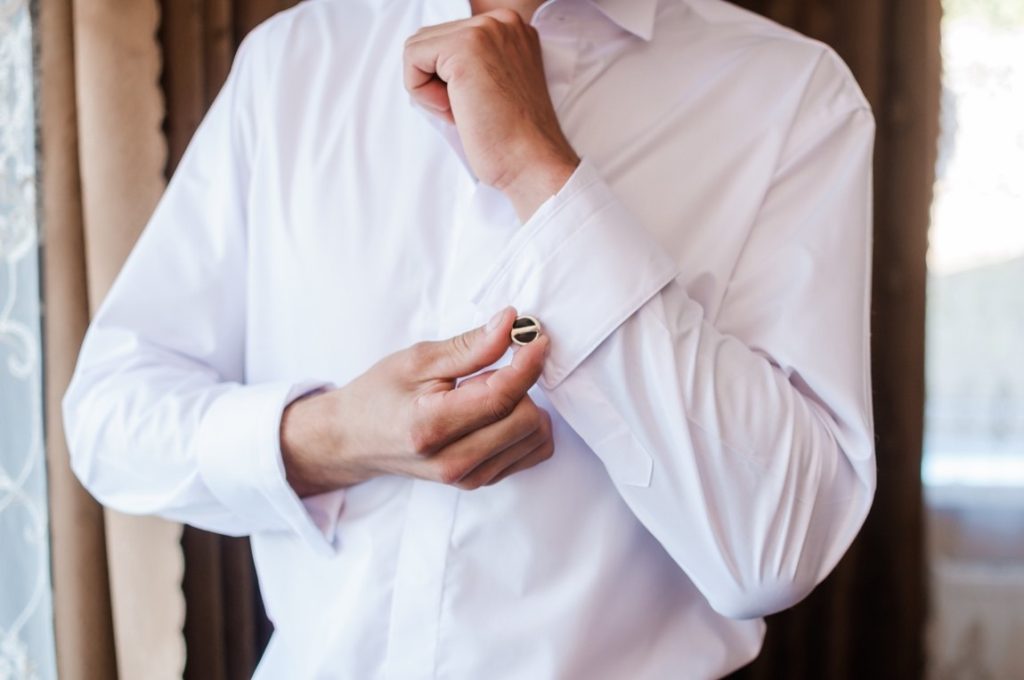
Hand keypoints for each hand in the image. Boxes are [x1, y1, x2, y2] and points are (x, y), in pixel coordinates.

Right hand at [281, 308, 553, 495]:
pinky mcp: (479, 482)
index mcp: (432, 427)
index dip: (527, 363)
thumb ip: (470, 346)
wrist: (353, 440)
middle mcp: (453, 462)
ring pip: (535, 437)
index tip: (535, 338)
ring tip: (491, 390)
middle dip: (523, 383)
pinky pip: (531, 452)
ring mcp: (468, 478)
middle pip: (526, 419)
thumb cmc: (380, 395)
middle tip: (502, 362)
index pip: (500, 397)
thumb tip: (511, 324)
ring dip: (526, 404)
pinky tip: (500, 412)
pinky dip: (526, 426)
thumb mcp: (418, 359)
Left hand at [404, 9, 579, 219]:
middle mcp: (501, 21)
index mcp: (511, 28)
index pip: (448, 39)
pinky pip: (411, 57)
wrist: (532, 161)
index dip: (448, 80)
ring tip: (464, 111)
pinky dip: (421, 92)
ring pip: (417, 48)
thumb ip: (470, 63)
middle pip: (429, 40)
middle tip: (471, 112)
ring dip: (428, 89)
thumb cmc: (511, 137)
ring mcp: (485, 30)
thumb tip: (424, 62)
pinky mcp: (464, 47)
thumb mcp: (493, 85)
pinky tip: (454, 110)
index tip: (479, 105)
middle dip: (436, 83)